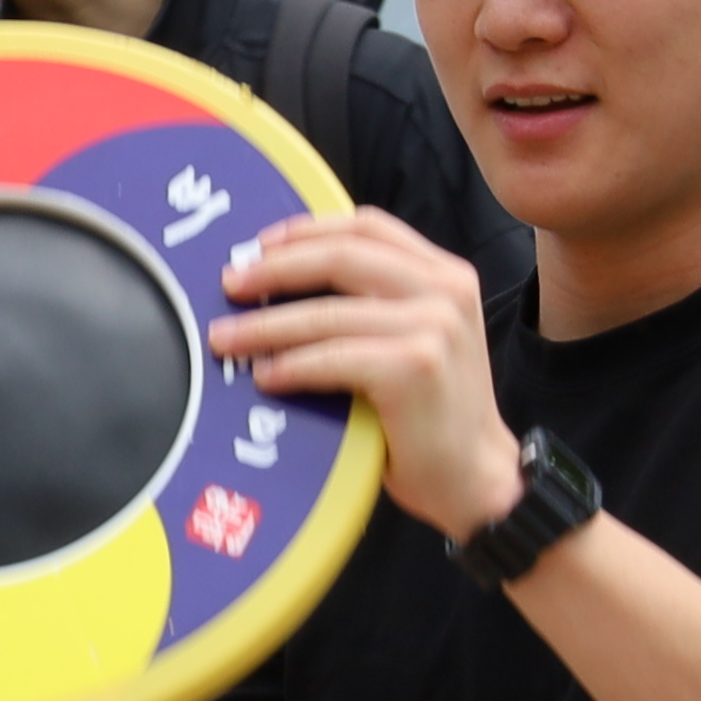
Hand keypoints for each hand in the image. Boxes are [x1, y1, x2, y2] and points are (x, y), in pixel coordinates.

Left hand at [213, 211, 516, 537]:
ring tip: (225, 340)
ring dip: (265, 326)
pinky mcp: (415, 367)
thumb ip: (371, 304)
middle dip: (274, 269)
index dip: (307, 230)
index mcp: (445, 274)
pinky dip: (290, 366)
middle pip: (341, 257)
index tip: (258, 245)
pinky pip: (332, 358)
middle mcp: (445, 290)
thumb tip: (278, 286)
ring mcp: (434, 327)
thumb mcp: (413, 338)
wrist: (475, 475)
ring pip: (327, 313)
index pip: (367, 226)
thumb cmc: (429, 413)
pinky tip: (265, 376)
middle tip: (230, 285)